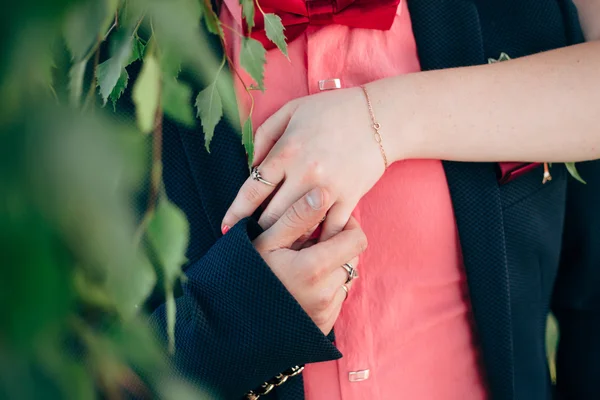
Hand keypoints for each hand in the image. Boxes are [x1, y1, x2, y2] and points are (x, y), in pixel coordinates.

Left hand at [223, 86, 388, 240]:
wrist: (380, 118)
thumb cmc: (333, 110)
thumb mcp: (292, 110)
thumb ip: (265, 135)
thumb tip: (249, 164)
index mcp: (287, 150)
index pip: (253, 189)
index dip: (236, 211)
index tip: (226, 227)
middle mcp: (305, 173)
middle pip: (271, 214)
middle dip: (258, 229)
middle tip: (250, 238)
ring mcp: (328, 189)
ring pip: (298, 226)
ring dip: (285, 238)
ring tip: (275, 248)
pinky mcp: (349, 199)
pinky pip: (330, 229)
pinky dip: (318, 239)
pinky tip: (309, 245)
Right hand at [253, 187, 366, 333]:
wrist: (231, 323)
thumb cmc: (245, 275)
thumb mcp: (265, 241)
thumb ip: (296, 216)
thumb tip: (322, 192)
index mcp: (314, 268)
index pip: (356, 239)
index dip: (347, 226)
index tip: (328, 223)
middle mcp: (326, 293)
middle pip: (353, 258)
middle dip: (337, 246)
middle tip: (310, 243)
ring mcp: (327, 311)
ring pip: (345, 277)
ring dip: (331, 268)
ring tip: (302, 266)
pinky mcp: (324, 324)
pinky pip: (336, 297)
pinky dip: (325, 288)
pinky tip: (301, 286)